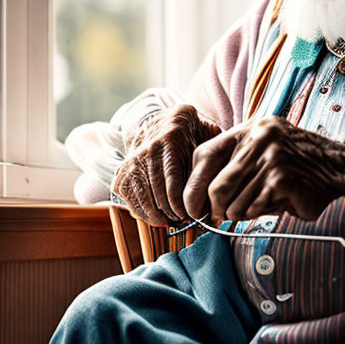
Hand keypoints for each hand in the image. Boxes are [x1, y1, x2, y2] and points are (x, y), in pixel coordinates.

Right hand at [112, 104, 220, 224]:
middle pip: (157, 193)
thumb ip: (214, 154)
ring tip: (172, 220)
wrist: (158, 123)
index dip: (179, 202)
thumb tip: (223, 181)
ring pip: (143, 200)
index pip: (172, 180)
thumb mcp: (206, 136)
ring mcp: (131, 163)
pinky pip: (131, 202)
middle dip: (171, 213)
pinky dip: (144, 213)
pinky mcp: (121, 174)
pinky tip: (158, 215)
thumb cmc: (189, 135)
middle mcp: (147, 151)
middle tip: (183, 220)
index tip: (189, 215)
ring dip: (158, 216)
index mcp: (170, 141)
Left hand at [182, 115, 344, 232]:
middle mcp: (258, 137)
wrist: (341, 168)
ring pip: (234, 202)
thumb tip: (200, 200)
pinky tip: (278, 203)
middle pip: (216, 185)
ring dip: (242, 213)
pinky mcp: (281, 177)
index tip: (190, 206)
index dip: (193, 184)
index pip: (205, 154)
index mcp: (250, 128)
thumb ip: (236, 166)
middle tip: (220, 218)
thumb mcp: (266, 151)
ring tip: (261, 205)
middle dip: (215, 209)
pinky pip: (255, 208)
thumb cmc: (300, 165)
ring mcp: (270, 156)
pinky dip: (261, 213)